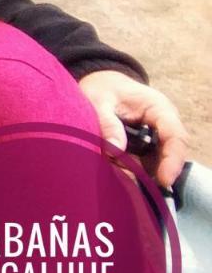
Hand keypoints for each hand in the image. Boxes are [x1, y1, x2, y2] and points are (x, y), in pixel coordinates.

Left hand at [78, 70, 189, 187]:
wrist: (98, 83)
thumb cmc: (101, 89)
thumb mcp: (99, 101)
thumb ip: (107, 123)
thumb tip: (115, 150)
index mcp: (158, 108)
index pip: (175, 136)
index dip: (172, 160)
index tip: (165, 180)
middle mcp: (162, 124)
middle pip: (169, 153)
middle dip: (159, 172)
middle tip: (142, 189)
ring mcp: (154, 136)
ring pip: (156, 161)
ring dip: (143, 173)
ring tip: (126, 184)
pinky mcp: (143, 145)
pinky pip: (143, 162)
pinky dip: (133, 171)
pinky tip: (120, 179)